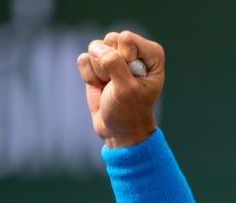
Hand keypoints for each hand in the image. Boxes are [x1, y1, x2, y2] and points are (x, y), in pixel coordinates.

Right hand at [77, 30, 163, 147]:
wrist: (118, 130)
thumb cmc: (129, 111)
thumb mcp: (126, 90)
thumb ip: (114, 64)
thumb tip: (95, 48)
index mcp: (150, 54)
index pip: (126, 39)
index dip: (123, 59)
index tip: (130, 80)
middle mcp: (133, 51)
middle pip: (110, 40)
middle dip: (109, 65)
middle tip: (118, 86)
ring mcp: (114, 56)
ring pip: (95, 48)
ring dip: (99, 72)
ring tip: (110, 87)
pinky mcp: (97, 63)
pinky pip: (84, 60)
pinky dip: (89, 76)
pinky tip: (100, 87)